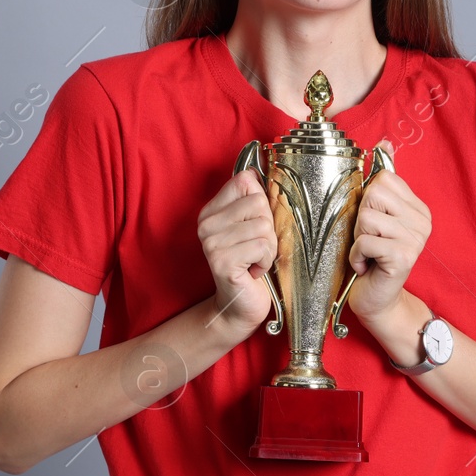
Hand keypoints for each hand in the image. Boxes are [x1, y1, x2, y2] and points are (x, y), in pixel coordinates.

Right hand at [196, 168, 277, 335]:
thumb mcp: (253, 227)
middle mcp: (205, 224)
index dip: (261, 203)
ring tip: (256, 261)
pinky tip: (254, 271)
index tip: (256, 225)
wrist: (241, 305)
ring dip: (269, 248)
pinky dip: (266, 261)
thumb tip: (257, 170)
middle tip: (257, 248)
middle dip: (269, 228)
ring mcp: (211, 243)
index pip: (244, 181)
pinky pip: (262, 246)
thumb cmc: (252, 264)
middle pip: (258, 203)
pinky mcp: (222, 261)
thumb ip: (254, 201)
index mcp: (211, 211)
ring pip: (263, 226)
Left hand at [344, 139, 431, 322]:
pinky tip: (366, 266)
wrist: (377, 301)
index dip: (367, 200)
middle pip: (373, 194)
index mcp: (418, 208)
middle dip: (360, 218)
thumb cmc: (371, 258)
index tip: (372, 224)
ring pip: (366, 217)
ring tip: (367, 253)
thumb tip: (385, 143)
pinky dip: (356, 255)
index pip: (383, 178)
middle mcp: (423, 221)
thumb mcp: (375, 217)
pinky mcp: (404, 257)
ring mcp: (416, 239)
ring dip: (357, 238)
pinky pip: (364, 241)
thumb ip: (381, 184)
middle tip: (368, 240)